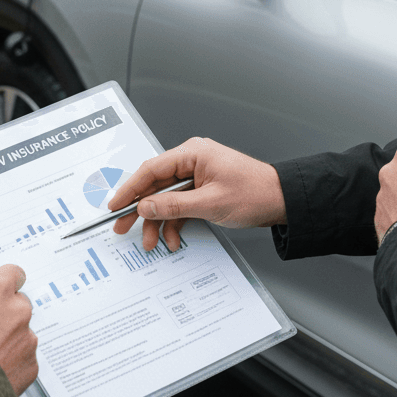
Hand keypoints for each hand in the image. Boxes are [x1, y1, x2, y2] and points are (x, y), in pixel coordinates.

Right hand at [0, 264, 37, 395]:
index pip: (12, 273)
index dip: (2, 282)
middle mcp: (18, 311)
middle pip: (18, 304)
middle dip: (3, 313)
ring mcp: (27, 339)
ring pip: (21, 333)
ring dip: (7, 340)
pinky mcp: (31, 365)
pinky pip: (23, 358)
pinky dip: (11, 363)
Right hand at [109, 137, 286, 251]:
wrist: (282, 201)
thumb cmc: (255, 193)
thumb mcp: (211, 203)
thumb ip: (174, 205)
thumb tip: (145, 205)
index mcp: (192, 153)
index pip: (150, 170)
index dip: (129, 188)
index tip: (114, 205)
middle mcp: (192, 161)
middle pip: (155, 186)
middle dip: (139, 210)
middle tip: (122, 226)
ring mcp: (196, 177)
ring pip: (166, 200)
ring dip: (158, 223)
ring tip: (152, 242)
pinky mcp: (202, 191)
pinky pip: (180, 207)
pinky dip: (175, 223)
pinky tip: (172, 239)